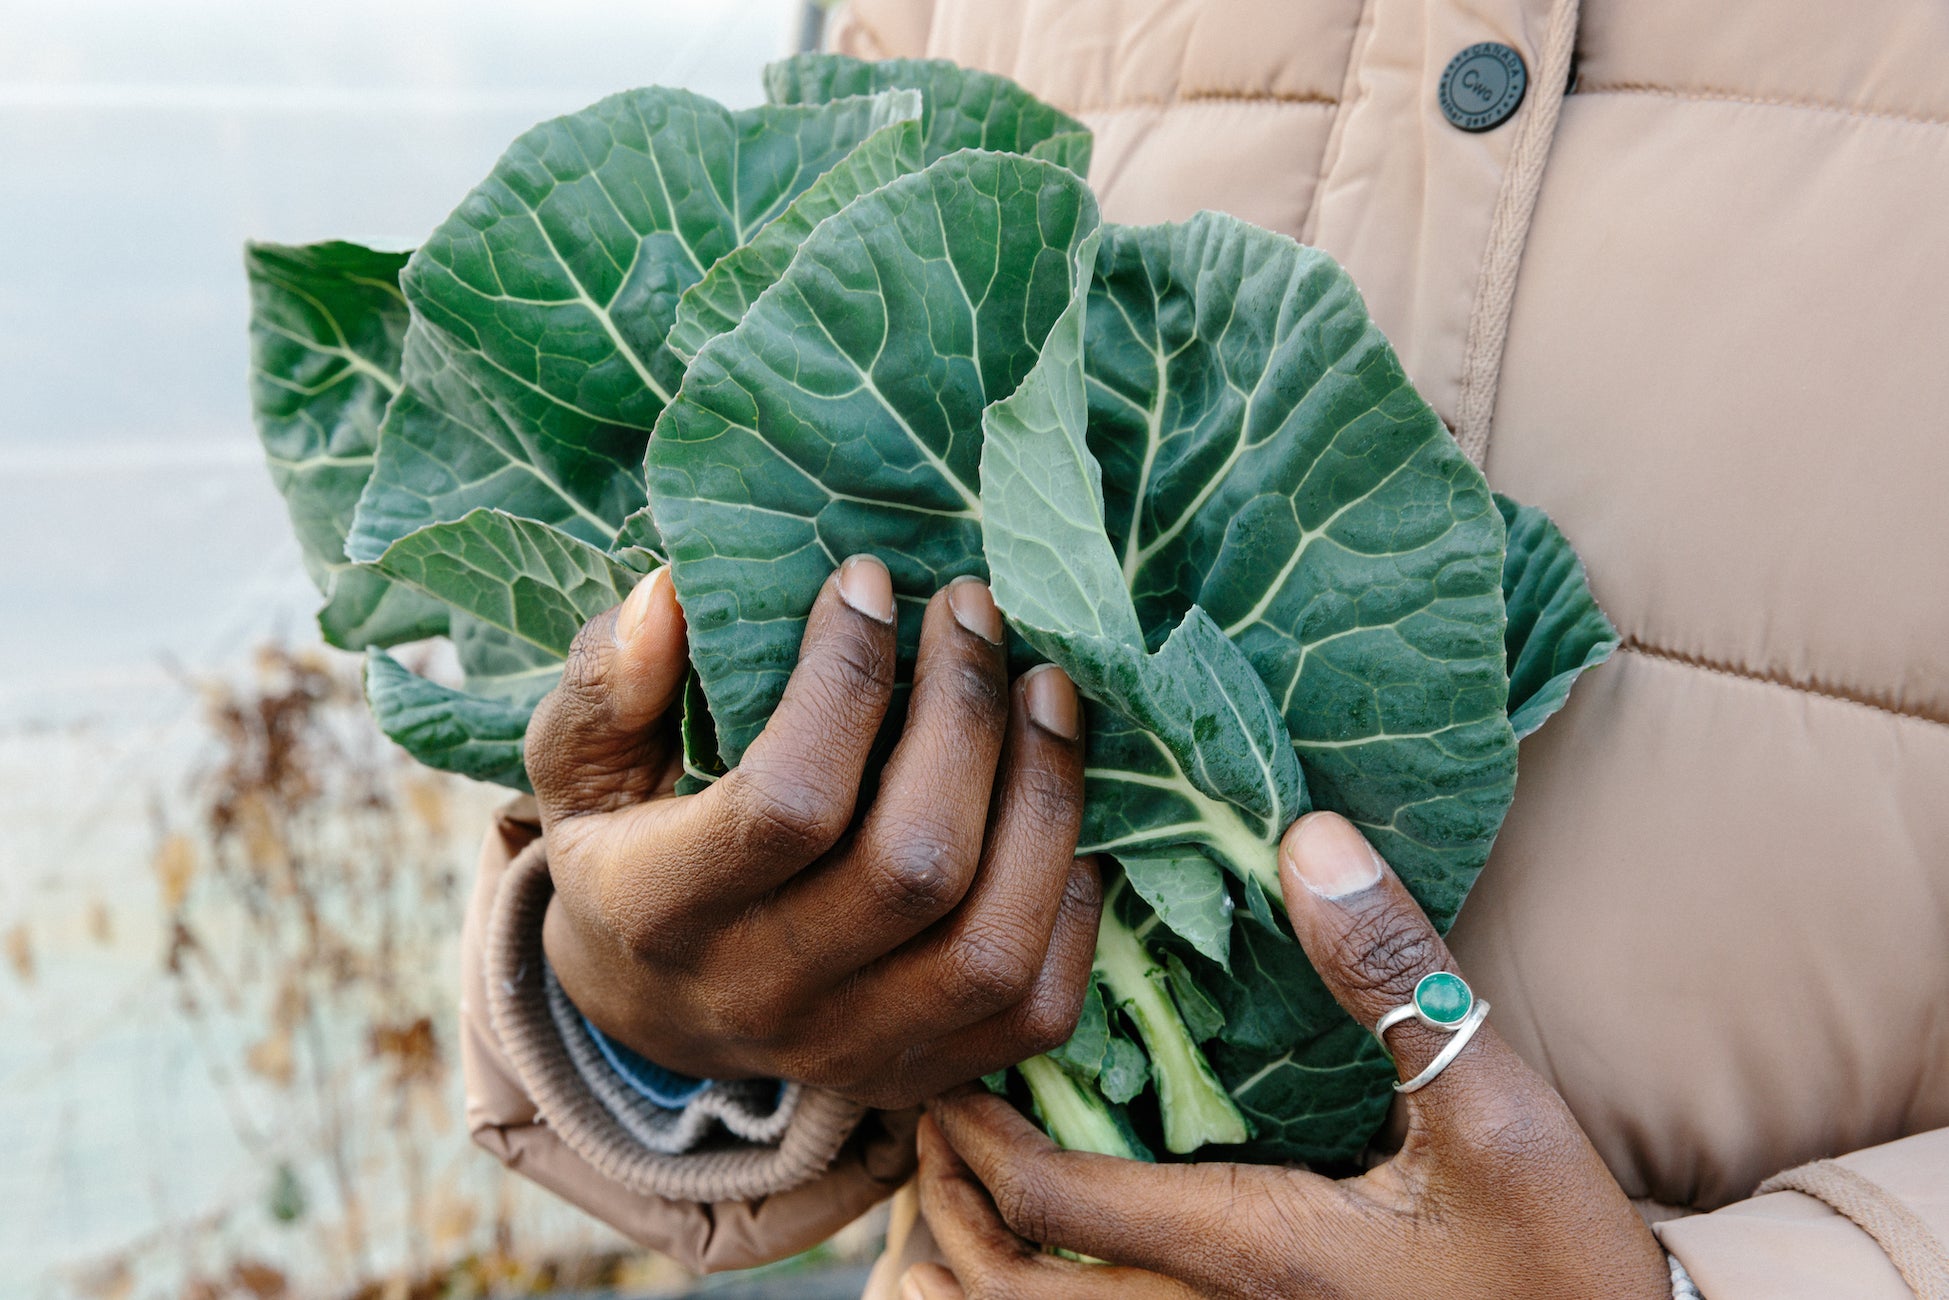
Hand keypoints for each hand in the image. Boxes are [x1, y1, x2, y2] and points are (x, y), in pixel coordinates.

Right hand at [530, 555, 1101, 1109]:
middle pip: (914, 866)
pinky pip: (1038, 1007)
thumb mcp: (576, 764)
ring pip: (992, 945)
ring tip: (1046, 690)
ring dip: (1043, 800)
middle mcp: (762, 993)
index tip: (867, 582)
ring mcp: (854, 1047)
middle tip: (974, 611)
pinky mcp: (924, 1073)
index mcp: (661, 911)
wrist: (650, 1009)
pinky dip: (1072, 899)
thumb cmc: (623, 849)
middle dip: (966, 717)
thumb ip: (604, 682)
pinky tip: (1058, 806)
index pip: (787, 803)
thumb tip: (673, 596)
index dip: (845, 682)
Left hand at [903, 811, 1669, 1299]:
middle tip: (925, 1118)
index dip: (974, 1131)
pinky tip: (1036, 1266)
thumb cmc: (1559, 1260)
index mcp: (1251, 1255)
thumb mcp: (1498, 1109)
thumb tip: (1306, 840)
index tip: (945, 1058)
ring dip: (967, 1274)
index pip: (1053, 1200)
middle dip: (939, 1209)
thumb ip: (1394, 979)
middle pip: (1006, 1296)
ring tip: (947, 1193)